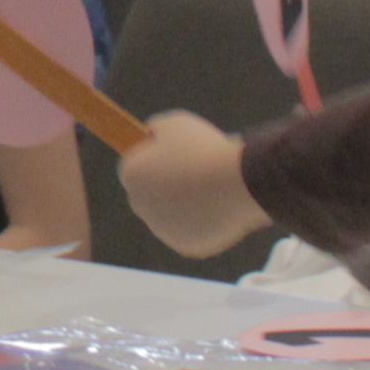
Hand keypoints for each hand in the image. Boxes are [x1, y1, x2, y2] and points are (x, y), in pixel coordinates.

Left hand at [115, 110, 271, 259]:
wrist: (237, 183)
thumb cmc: (205, 149)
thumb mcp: (175, 123)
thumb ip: (157, 129)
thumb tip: (153, 135)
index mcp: (132, 175)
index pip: (136, 166)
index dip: (154, 160)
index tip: (174, 156)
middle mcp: (140, 206)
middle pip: (150, 194)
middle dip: (166, 185)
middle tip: (193, 174)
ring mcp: (162, 229)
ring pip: (171, 216)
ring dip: (183, 206)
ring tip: (208, 191)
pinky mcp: (186, 246)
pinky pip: (191, 232)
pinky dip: (201, 224)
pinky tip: (215, 210)